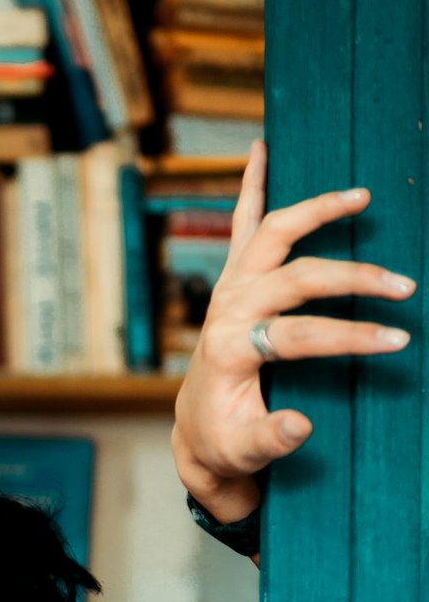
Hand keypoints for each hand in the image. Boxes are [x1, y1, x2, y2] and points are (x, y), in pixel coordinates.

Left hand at [172, 138, 416, 520]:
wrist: (197, 428)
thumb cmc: (226, 439)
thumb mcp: (243, 453)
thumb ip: (269, 440)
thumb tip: (299, 426)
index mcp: (230, 348)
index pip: (299, 335)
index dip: (350, 337)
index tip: (396, 340)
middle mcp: (226, 308)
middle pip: (296, 278)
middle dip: (354, 279)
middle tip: (404, 287)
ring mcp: (228, 287)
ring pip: (273, 233)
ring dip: (317, 210)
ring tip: (361, 197)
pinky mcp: (231, 279)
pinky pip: (241, 223)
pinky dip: (251, 184)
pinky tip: (262, 148)